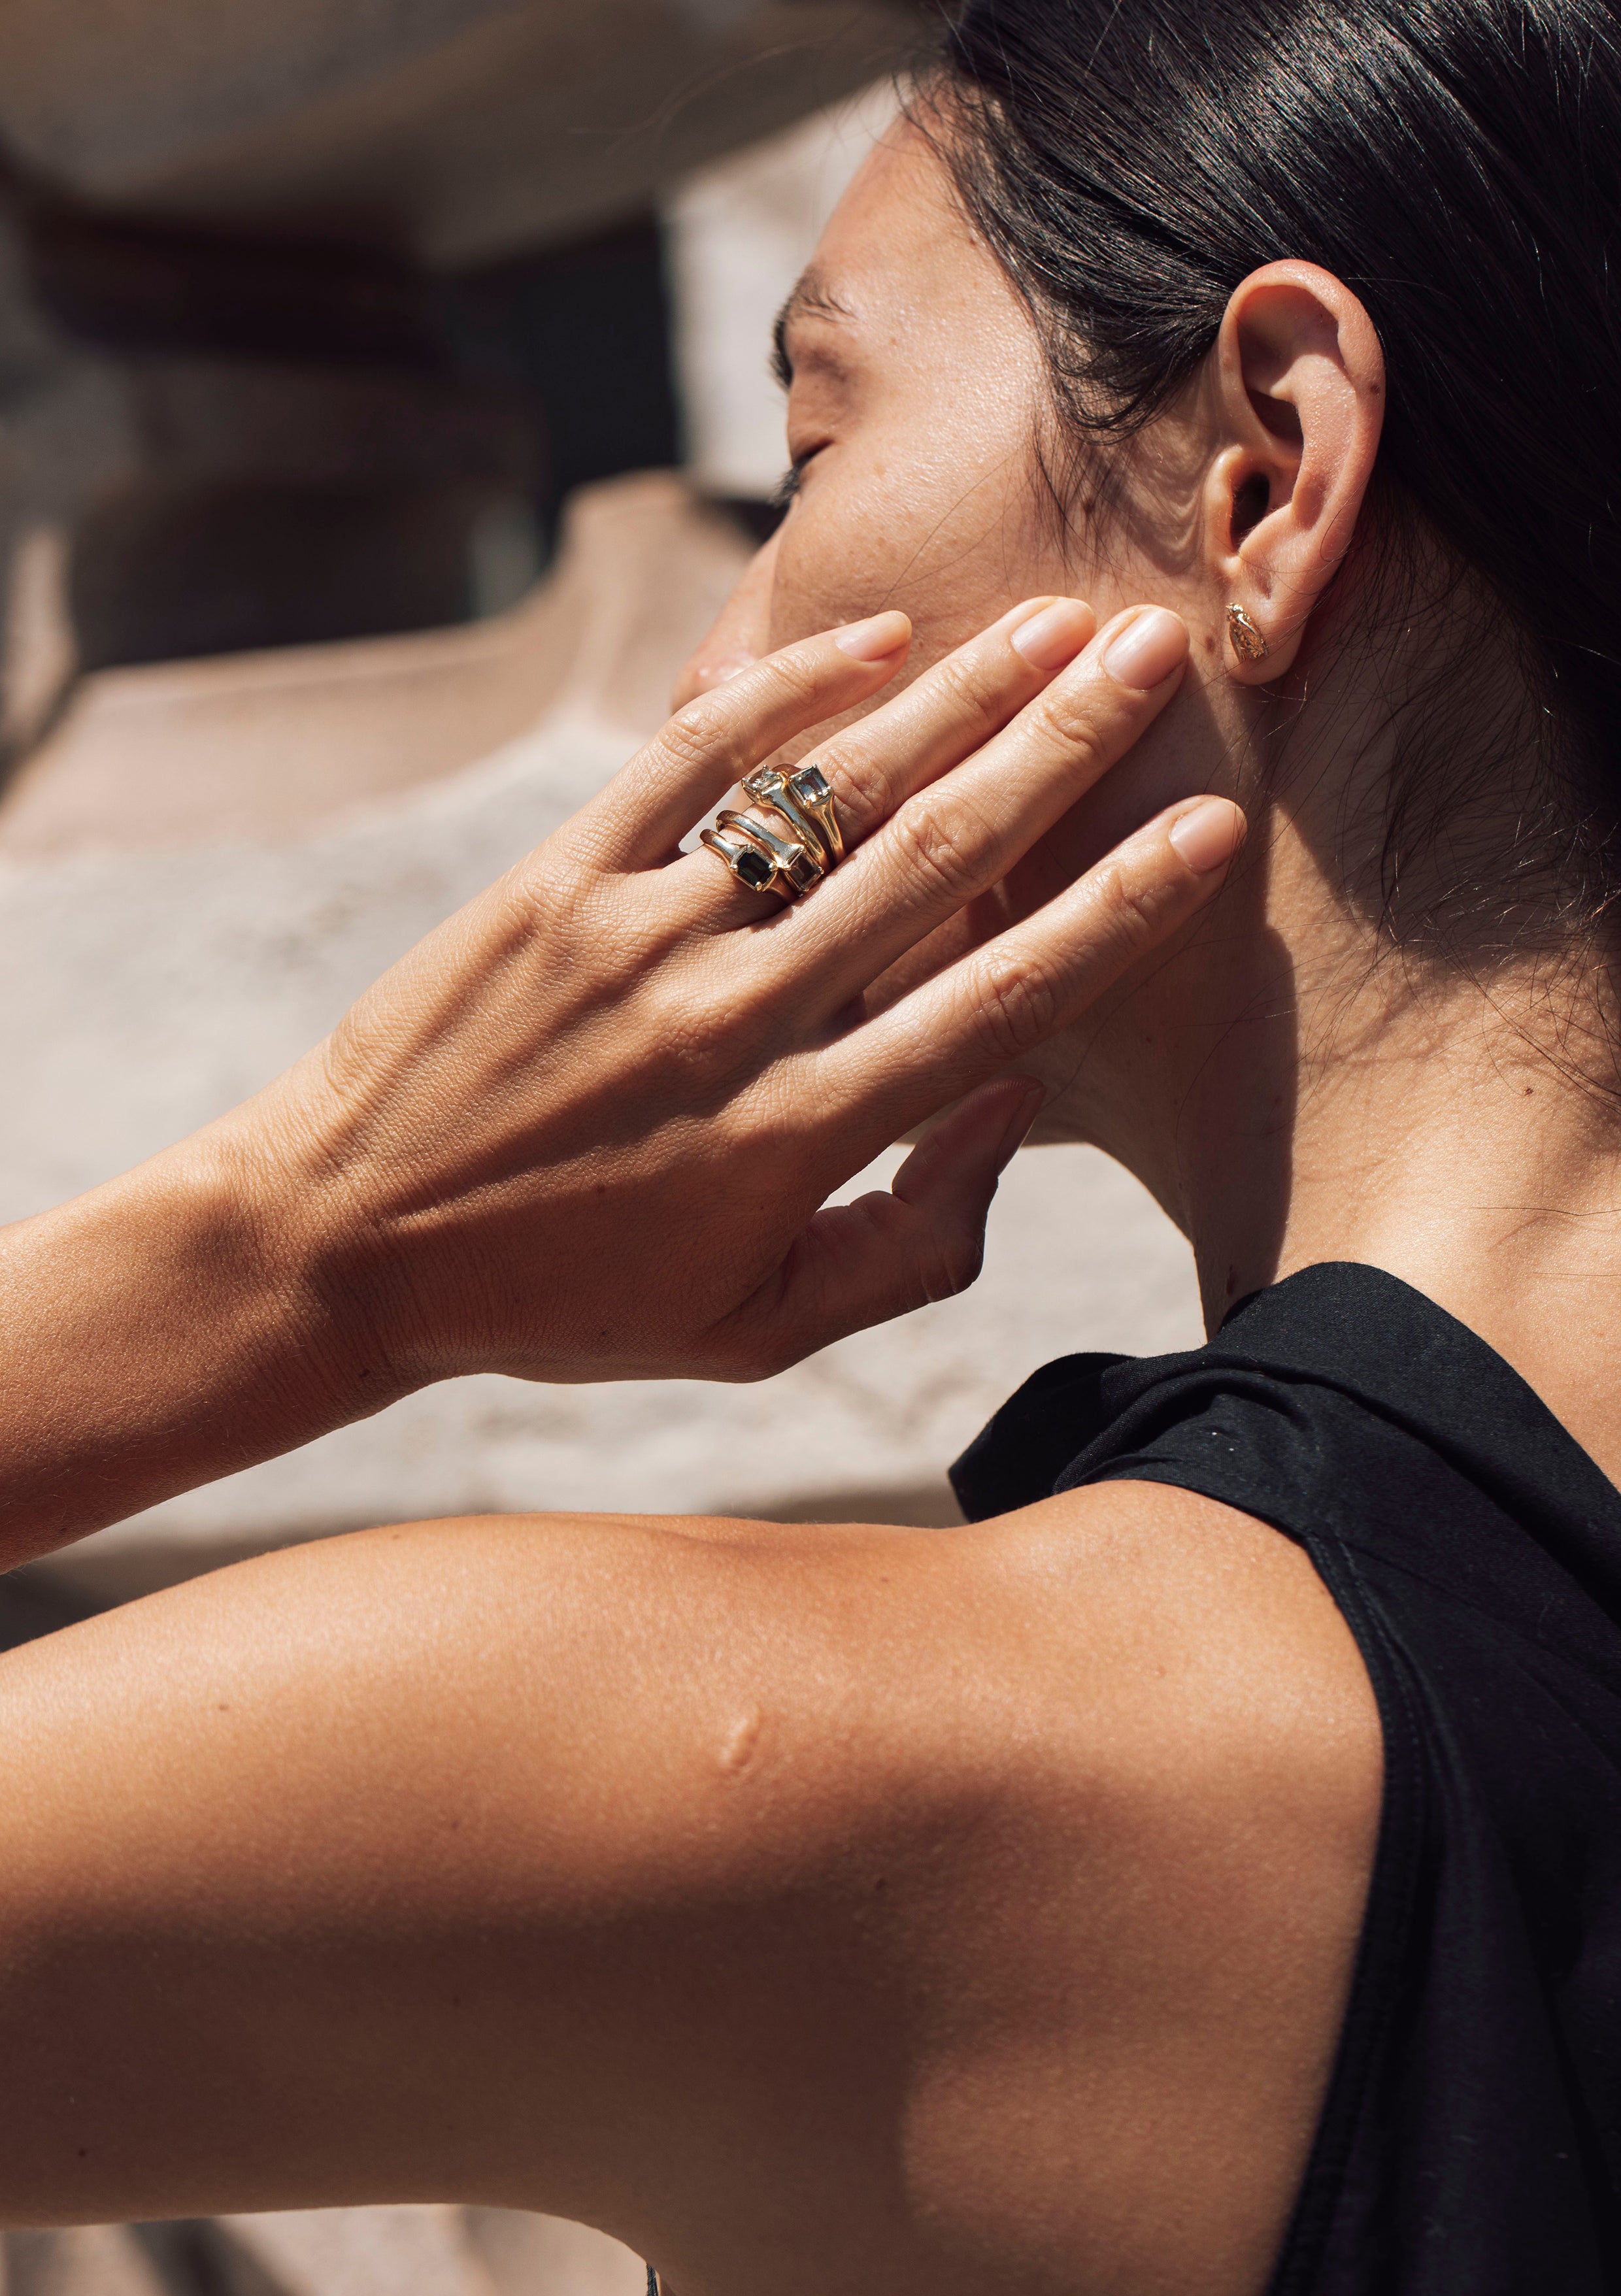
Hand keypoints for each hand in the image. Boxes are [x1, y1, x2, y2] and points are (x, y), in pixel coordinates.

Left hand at [246, 595, 1240, 1389]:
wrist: (342, 1241)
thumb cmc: (566, 1299)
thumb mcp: (753, 1329)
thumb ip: (908, 1245)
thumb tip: (1012, 1110)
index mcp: (794, 1140)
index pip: (995, 1008)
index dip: (1111, 915)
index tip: (1205, 833)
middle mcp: (729, 1023)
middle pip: (932, 865)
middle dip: (1060, 752)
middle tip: (1158, 657)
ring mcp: (637, 938)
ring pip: (825, 797)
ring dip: (953, 701)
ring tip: (1055, 628)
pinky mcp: (552, 883)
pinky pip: (685, 766)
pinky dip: (783, 695)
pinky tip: (876, 642)